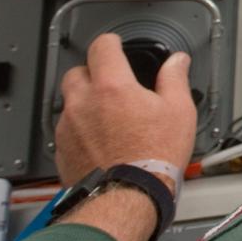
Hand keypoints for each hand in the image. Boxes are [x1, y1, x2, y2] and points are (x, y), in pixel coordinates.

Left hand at [55, 33, 196, 192]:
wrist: (128, 197)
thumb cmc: (154, 157)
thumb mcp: (179, 111)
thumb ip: (175, 79)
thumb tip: (177, 62)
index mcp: (112, 87)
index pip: (102, 47)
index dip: (111, 43)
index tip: (116, 46)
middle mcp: (83, 103)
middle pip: (77, 72)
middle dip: (93, 73)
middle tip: (112, 84)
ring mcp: (68, 127)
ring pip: (69, 102)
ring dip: (85, 102)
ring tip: (108, 117)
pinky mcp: (62, 150)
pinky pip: (66, 129)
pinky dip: (80, 128)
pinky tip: (100, 140)